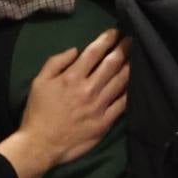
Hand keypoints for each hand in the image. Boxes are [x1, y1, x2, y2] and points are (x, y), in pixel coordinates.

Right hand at [26, 30, 130, 165]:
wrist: (41, 144)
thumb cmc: (38, 112)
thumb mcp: (38, 81)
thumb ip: (55, 62)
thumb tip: (75, 50)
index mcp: (72, 77)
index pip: (94, 52)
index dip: (106, 39)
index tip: (115, 32)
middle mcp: (88, 89)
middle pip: (112, 64)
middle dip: (124, 48)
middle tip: (133, 39)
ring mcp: (99, 106)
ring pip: (121, 81)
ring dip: (131, 66)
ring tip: (139, 56)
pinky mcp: (105, 122)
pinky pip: (122, 104)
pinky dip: (131, 92)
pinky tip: (137, 84)